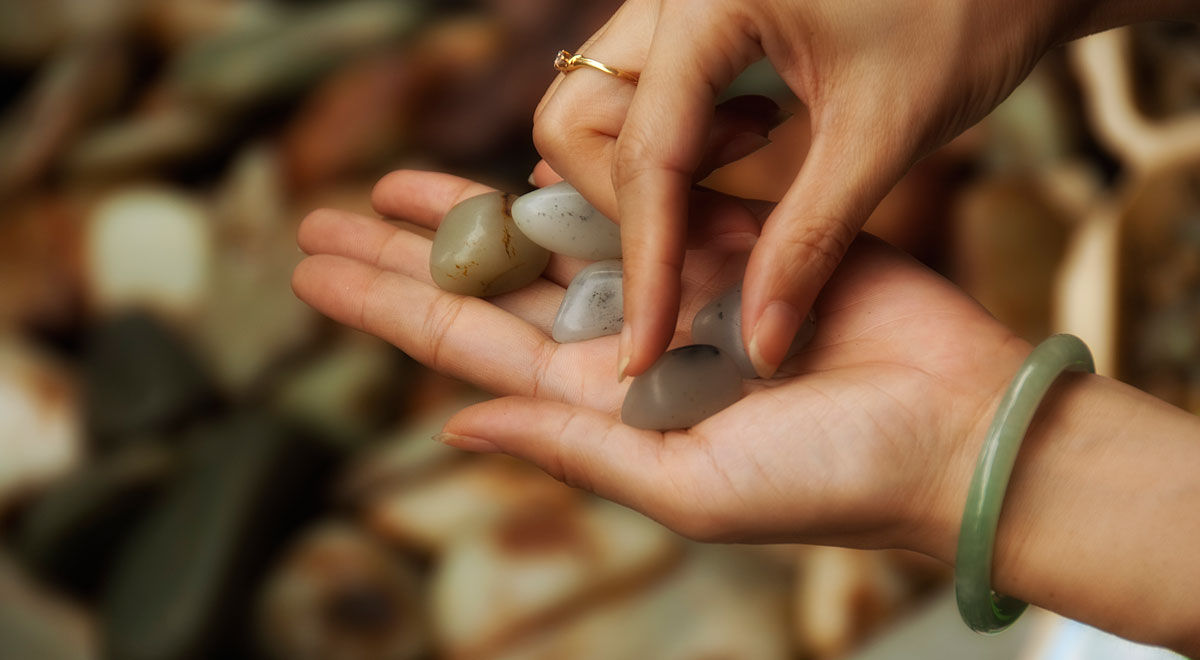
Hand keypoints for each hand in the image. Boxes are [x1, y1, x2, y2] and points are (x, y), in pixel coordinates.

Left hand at [292, 169, 1028, 555]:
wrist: (948, 428)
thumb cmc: (826, 478)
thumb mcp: (683, 487)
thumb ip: (570, 447)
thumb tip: (456, 425)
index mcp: (600, 403)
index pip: (463, 347)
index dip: (383, 308)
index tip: (312, 273)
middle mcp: (622, 343)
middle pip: (484, 286)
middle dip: (403, 254)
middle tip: (321, 216)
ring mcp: (671, 284)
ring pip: (544, 231)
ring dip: (471, 205)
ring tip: (394, 180)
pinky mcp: (730, 234)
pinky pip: (640, 191)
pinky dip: (581, 172)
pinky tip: (522, 159)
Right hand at [533, 0, 1109, 380]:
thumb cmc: (970, 16)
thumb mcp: (884, 134)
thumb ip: (808, 243)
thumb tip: (754, 346)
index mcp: (710, 0)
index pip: (646, 155)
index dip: (645, 264)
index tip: (642, 352)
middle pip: (578, 120)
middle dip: (629, 199)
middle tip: (719, 235)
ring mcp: (679, 2)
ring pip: (599, 108)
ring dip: (652, 172)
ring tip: (748, 175)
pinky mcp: (698, 19)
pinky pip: (643, 95)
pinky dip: (674, 144)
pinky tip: (749, 141)